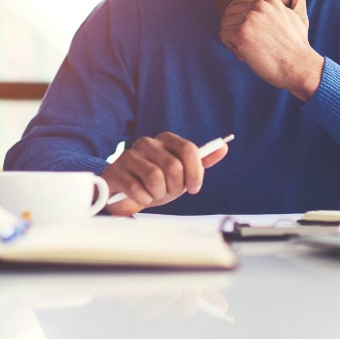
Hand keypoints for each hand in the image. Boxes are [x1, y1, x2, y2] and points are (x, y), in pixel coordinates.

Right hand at [102, 132, 228, 215]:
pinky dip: (144, 199)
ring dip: (158, 194)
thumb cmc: (157, 182)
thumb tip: (224, 147)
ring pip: (155, 177)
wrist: (125, 194)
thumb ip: (202, 160)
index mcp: (166, 139)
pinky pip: (137, 189)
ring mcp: (130, 154)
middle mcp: (148, 142)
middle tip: (169, 192)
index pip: (189, 150)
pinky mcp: (116, 170)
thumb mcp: (182, 173)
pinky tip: (141, 197)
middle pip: (173, 166)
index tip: (194, 189)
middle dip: (175, 187)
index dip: (194, 172)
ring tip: (154, 194)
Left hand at [219, 0, 323, 101]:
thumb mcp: (300, 18)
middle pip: (229, 12)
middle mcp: (258, 5)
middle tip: (249, 43)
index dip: (239, 18)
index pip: (239, 1)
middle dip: (234, 28)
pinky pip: (223, 35)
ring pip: (225, 24)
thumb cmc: (298, 46)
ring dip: (232, 38)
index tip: (249, 33)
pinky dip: (231, 47)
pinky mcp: (241, 33)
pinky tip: (245, 54)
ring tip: (248, 49)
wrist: (298, 66)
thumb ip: (297, 1)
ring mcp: (249, 18)